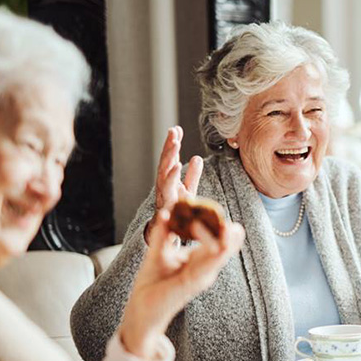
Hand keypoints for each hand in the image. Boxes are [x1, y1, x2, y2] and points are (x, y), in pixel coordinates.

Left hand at [120, 210, 244, 359]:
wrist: (141, 308)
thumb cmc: (152, 282)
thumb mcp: (158, 251)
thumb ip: (165, 232)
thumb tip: (168, 210)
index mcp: (200, 259)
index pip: (218, 239)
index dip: (217, 222)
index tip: (206, 205)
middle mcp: (206, 268)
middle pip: (227, 245)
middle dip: (230, 230)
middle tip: (222, 214)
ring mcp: (202, 276)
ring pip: (222, 252)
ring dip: (220, 235)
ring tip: (219, 220)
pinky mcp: (193, 283)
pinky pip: (207, 263)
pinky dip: (209, 247)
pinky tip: (206, 233)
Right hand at [147, 126, 202, 242]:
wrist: (168, 232)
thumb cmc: (177, 209)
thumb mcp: (188, 190)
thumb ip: (192, 175)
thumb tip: (197, 157)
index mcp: (169, 179)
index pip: (171, 158)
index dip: (173, 144)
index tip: (176, 128)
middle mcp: (164, 184)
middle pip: (165, 162)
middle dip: (168, 146)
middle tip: (173, 131)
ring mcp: (164, 194)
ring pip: (163, 172)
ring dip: (168, 156)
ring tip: (175, 143)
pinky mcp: (166, 202)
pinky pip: (167, 188)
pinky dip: (171, 176)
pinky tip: (176, 165)